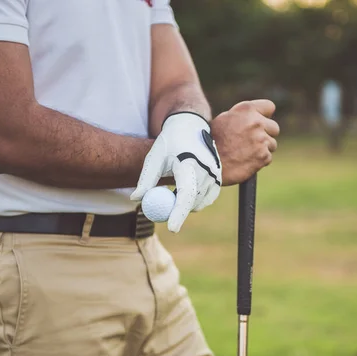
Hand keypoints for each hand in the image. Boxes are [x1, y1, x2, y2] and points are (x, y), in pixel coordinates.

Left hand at [130, 112, 221, 232]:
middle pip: (192, 203)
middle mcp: (207, 170)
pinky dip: (194, 200)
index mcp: (190, 164)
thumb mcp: (154, 158)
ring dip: (184, 203)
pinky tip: (184, 186)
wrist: (191, 126)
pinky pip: (206, 199)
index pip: (186, 194)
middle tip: (162, 212)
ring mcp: (216, 175)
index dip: (179, 213)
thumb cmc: (169, 142)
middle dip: (177, 211)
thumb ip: (146, 179)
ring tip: (174, 185)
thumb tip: (136, 199)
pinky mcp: (219, 179)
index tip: (172, 229)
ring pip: (199, 203)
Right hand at [210, 100, 279, 185]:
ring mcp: (261, 140)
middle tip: (252, 142)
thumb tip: (256, 118)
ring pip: (272, 144)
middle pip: (274, 128)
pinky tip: (246, 162)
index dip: (265, 116)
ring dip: (262, 149)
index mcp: (246, 110)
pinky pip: (268, 158)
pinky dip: (259, 161)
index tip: (261, 123)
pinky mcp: (263, 156)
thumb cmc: (212, 141)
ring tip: (245, 153)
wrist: (207, 162)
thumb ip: (243, 117)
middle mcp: (256, 122)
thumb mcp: (224, 120)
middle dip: (266, 135)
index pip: (269, 107)